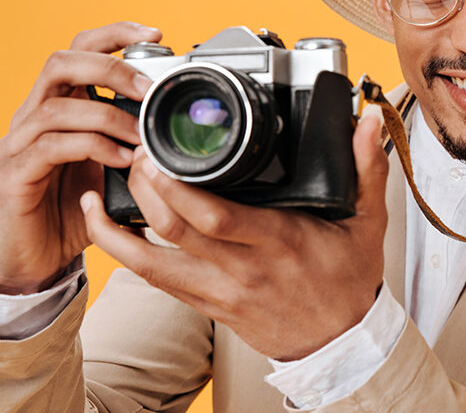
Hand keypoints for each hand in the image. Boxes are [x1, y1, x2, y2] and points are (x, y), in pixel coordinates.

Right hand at [0, 22, 160, 294]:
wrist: (33, 259)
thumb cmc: (73, 210)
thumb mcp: (114, 170)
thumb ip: (136, 144)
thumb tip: (185, 132)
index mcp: (59, 106)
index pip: (80, 50)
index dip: (115, 36)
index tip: (156, 35)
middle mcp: (34, 116)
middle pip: (61, 63)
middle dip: (110, 67)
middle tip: (148, 89)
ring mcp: (19, 143)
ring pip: (57, 106)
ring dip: (108, 115)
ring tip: (141, 136)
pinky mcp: (14, 174)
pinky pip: (52, 147)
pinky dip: (92, 147)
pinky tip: (120, 160)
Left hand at [79, 113, 388, 360]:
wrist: (340, 344)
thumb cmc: (349, 283)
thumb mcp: (368, 224)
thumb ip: (367, 169)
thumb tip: (366, 122)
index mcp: (280, 240)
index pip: (216, 216)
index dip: (177, 186)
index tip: (159, 153)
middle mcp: (243, 268)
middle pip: (174, 230)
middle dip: (143, 189)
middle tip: (132, 155)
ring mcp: (220, 290)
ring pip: (151, 262)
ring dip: (116, 227)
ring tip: (97, 191)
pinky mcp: (206, 305)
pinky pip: (154, 280)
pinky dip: (125, 253)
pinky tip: (108, 228)